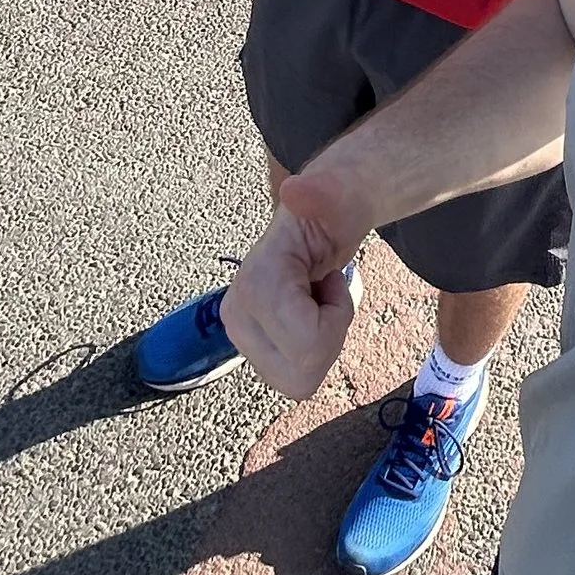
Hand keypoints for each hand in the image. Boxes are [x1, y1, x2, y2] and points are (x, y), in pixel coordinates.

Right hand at [219, 197, 358, 396]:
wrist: (320, 216)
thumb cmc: (334, 208)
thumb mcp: (339, 196)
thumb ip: (323, 193)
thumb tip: (295, 191)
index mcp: (253, 284)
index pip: (309, 345)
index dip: (336, 317)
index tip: (329, 279)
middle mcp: (235, 316)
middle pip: (302, 374)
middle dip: (328, 337)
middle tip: (323, 295)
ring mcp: (239, 336)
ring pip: (298, 383)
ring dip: (321, 344)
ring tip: (315, 303)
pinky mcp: (250, 349)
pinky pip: (295, 379)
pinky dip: (313, 351)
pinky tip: (308, 316)